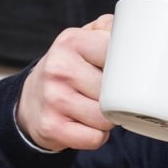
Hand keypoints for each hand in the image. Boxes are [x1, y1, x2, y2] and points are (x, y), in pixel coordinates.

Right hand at [16, 14, 116, 151]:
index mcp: (72, 41)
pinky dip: (97, 136)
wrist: (31, 100)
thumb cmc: (69, 69)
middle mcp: (59, 68)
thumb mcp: (83, 40)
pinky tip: (87, 126)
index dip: (129, 71)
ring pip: (107, 118)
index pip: (119, 58)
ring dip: (110, 119)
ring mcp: (53, 99)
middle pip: (115, 92)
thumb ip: (108, 28)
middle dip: (119, 98)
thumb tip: (136, 28)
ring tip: (98, 109)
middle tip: (108, 94)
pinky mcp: (51, 127)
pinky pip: (94, 139)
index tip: (125, 73)